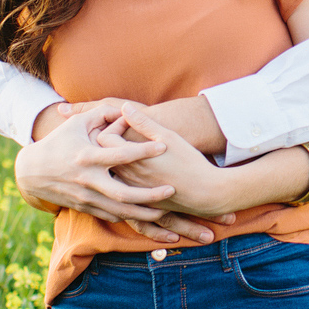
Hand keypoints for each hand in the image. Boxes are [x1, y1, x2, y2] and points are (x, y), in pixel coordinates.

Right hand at [14, 104, 194, 243]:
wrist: (32, 172)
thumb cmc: (59, 142)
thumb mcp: (77, 123)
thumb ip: (103, 113)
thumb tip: (126, 109)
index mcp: (87, 157)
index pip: (120, 155)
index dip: (143, 150)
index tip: (164, 145)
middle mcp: (87, 180)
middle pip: (123, 193)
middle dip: (149, 195)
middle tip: (171, 189)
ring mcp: (86, 197)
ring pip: (119, 212)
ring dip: (143, 214)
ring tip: (164, 210)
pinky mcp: (85, 208)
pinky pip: (111, 216)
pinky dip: (129, 218)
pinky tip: (146, 216)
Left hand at [110, 102, 247, 220]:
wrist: (204, 193)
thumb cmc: (188, 162)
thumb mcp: (167, 137)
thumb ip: (143, 122)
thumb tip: (124, 107)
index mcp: (130, 158)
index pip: (104, 138)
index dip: (115, 126)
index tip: (131, 123)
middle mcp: (126, 176)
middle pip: (105, 155)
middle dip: (114, 142)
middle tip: (131, 134)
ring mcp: (131, 190)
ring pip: (113, 171)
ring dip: (119, 159)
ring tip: (137, 151)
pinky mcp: (138, 201)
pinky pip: (123, 186)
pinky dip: (127, 175)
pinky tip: (144, 168)